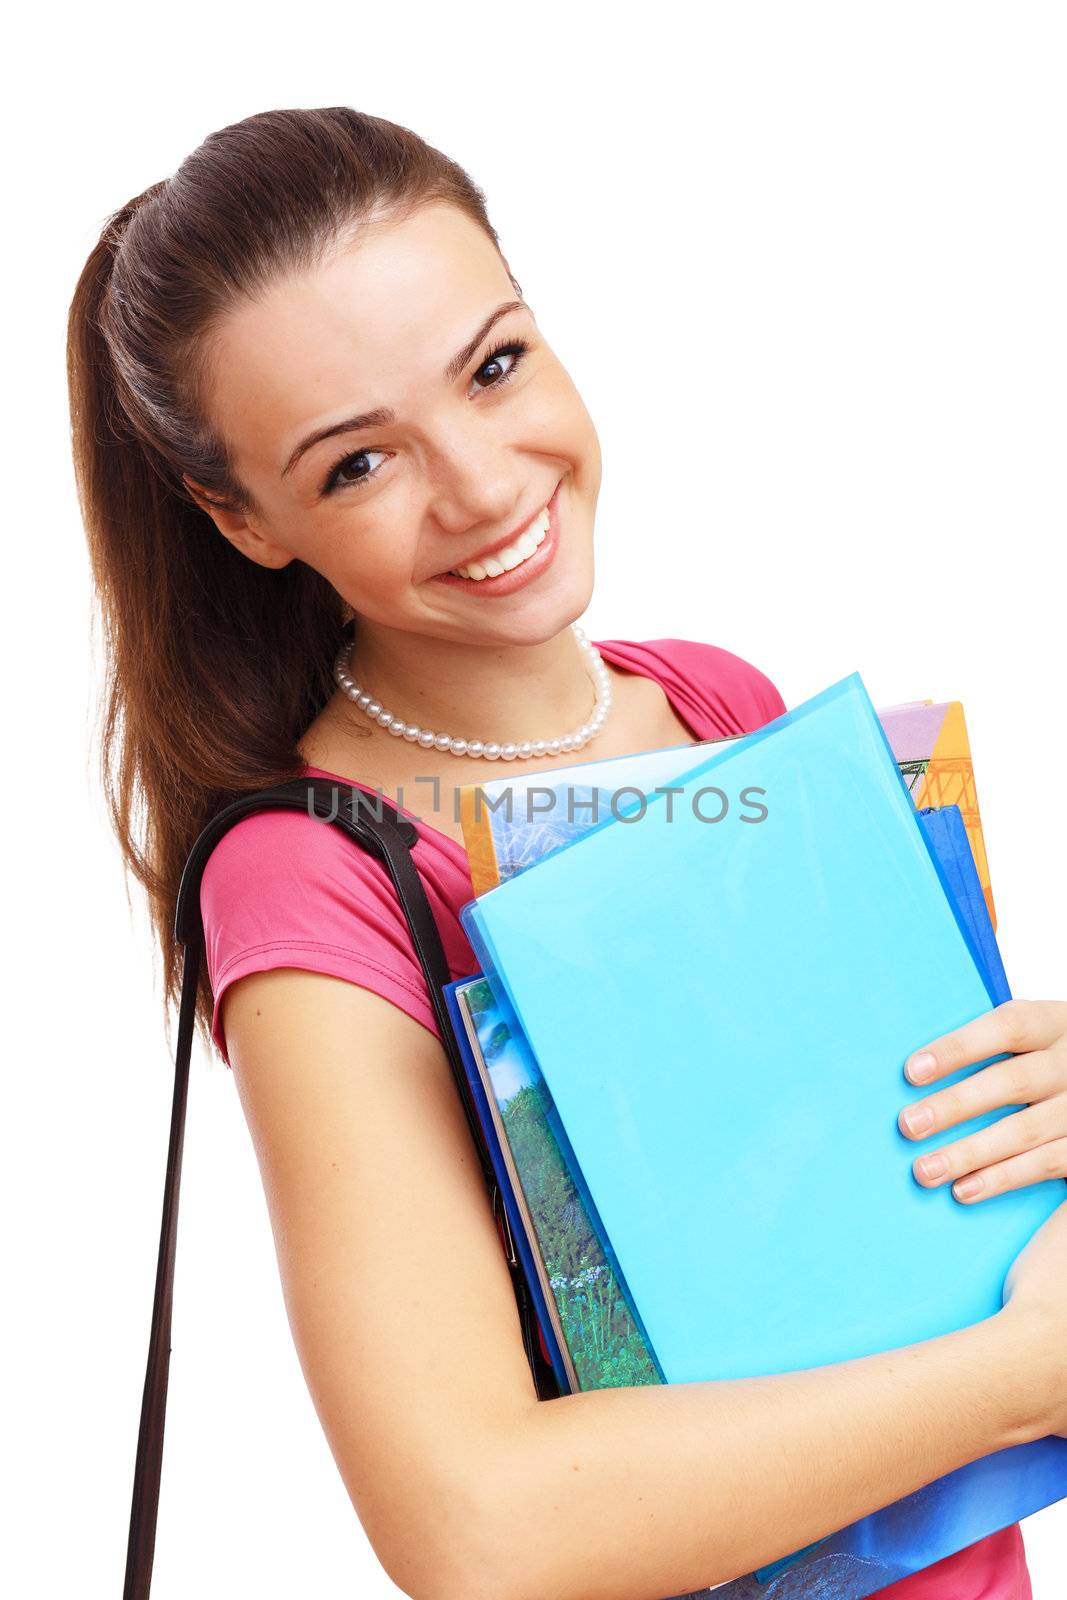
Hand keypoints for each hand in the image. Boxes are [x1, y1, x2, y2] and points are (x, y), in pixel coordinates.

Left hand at [897, 999, 1066, 1203]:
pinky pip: (1044, 1165)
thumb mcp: (1028, 1039)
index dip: (958, 1048)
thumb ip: (985, 1047)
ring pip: (1023, 1131)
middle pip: (1011, 1082)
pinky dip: (1001, 1179)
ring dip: (969, 1153)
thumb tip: (915, 1069)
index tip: (912, 1071)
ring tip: (926, 1170)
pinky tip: (964, 1189)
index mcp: (1051, 1024)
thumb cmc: (1041, 1057)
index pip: (1006, 1027)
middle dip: (955, 1105)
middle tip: (909, 1125)